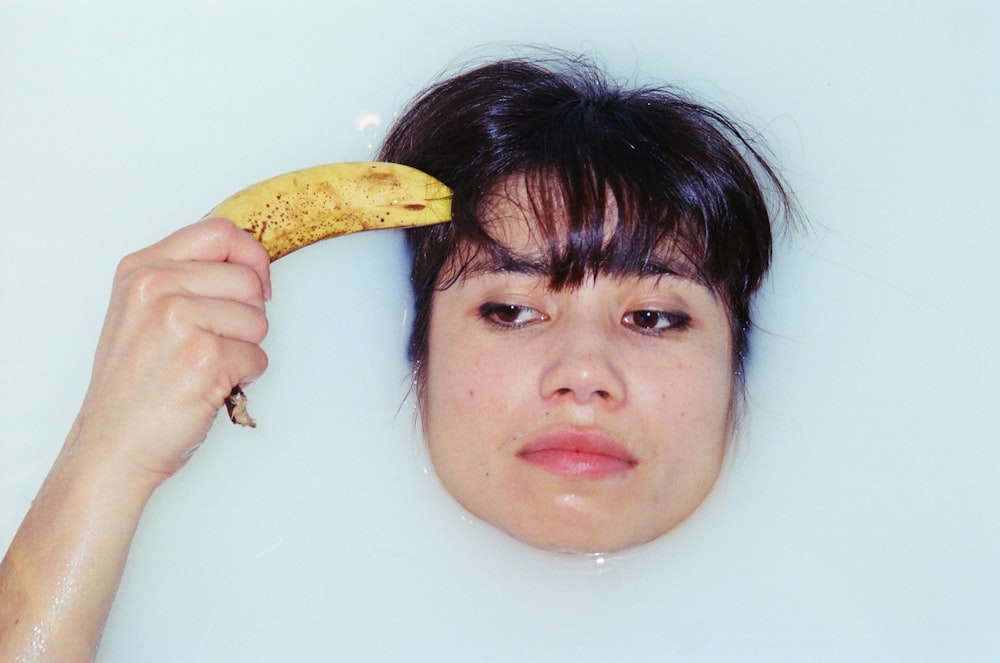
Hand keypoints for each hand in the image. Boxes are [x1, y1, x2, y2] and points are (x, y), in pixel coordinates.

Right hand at [67, 217, 271, 485]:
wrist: (112, 447)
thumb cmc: (133, 388)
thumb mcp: (141, 313)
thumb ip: (185, 278)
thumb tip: (247, 263)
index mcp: (142, 269)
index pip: (220, 232)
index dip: (251, 257)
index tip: (255, 283)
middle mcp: (156, 288)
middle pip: (249, 280)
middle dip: (248, 317)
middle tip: (214, 344)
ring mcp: (179, 322)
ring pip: (259, 321)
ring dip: (245, 350)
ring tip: (206, 367)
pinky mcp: (205, 358)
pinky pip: (259, 358)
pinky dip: (244, 379)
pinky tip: (209, 388)